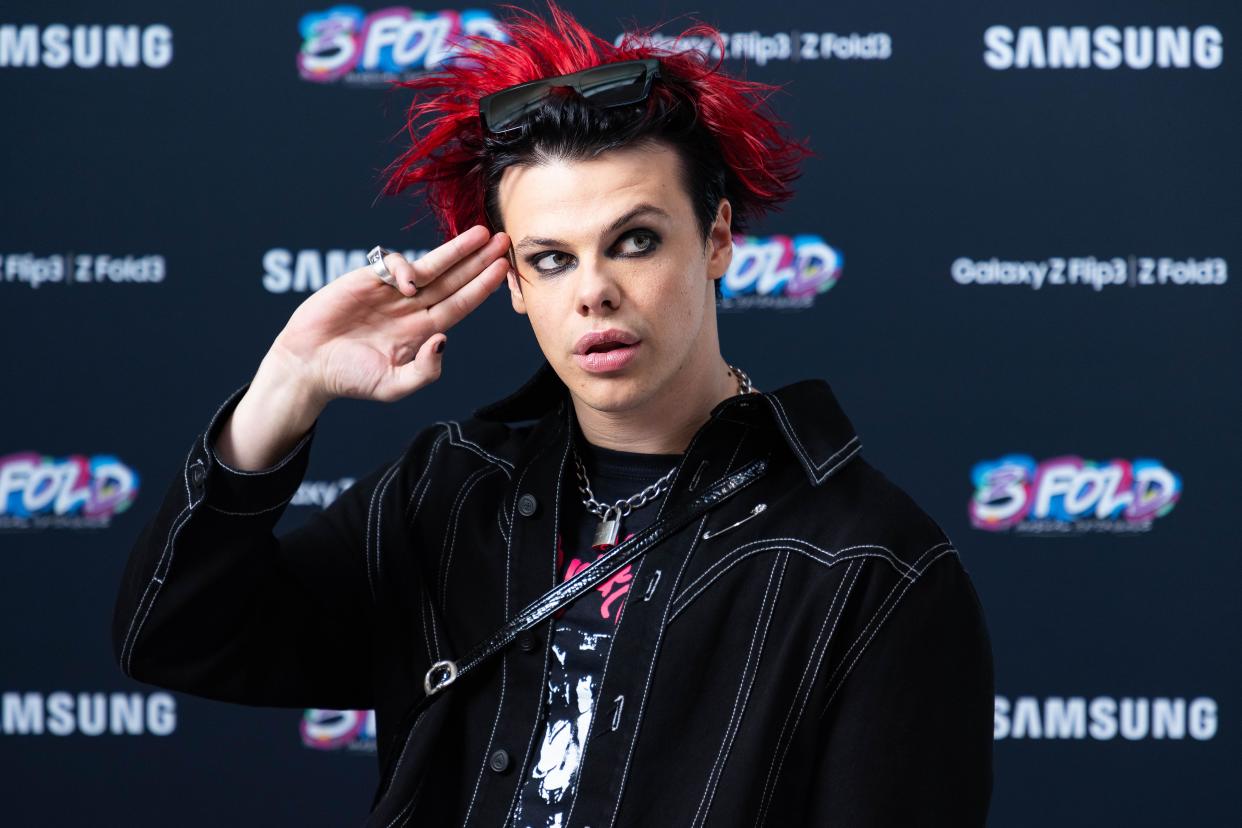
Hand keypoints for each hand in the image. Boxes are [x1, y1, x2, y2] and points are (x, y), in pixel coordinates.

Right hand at [267, 225, 511, 404]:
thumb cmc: (350, 379)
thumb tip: (443, 341)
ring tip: (478, 234)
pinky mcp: (367, 278)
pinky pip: (394, 264)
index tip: (504, 269)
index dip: (483, 287)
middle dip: (478, 260)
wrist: (307, 365)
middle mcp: (412, 308)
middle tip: (503, 239)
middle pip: (454, 279)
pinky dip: (405, 268)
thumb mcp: (394, 386)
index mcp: (423, 332)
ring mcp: (391, 292)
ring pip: (431, 266)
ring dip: (455, 250)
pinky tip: (408, 283)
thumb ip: (424, 371)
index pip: (461, 304)